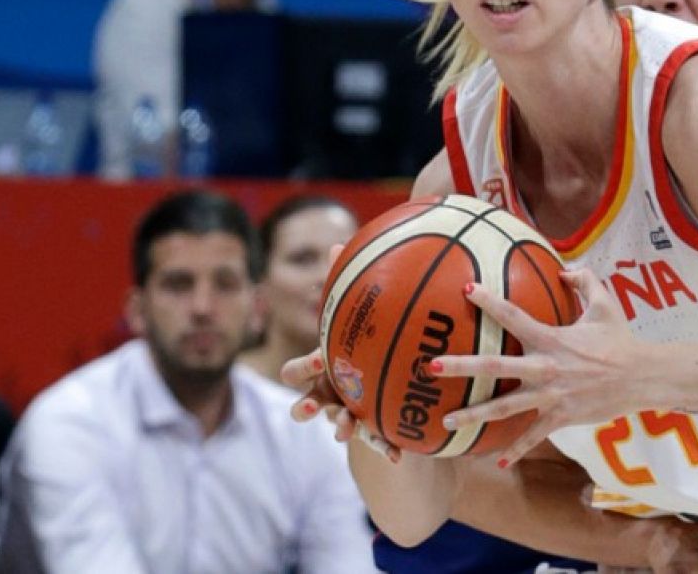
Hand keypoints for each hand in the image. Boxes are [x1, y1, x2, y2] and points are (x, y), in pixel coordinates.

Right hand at [280, 244, 401, 461]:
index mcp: (323, 363)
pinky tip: (397, 455)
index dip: (302, 368)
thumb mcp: (360, 307)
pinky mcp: (372, 426)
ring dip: (339, 429)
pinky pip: (375, 438)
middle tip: (306, 410)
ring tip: (343, 434)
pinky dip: (383, 447)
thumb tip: (337, 242)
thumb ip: (347, 280)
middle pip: (309, 401)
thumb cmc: (368, 331)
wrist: (392, 368)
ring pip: (338, 423)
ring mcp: (349, 410)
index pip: (300, 368)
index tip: (315, 362)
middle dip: (306, 406)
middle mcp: (331, 389)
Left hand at [432, 268, 648, 467]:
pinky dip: (516, 450)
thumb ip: (584, 281)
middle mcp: (545, 367)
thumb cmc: (621, 340)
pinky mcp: (560, 417)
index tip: (466, 290)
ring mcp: (550, 395)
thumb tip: (564, 268)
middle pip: (495, 366)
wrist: (642, 377)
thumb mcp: (605, 304)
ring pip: (505, 407)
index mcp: (551, 338)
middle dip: (462, 366)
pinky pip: (534, 436)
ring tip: (446, 420)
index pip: (513, 315)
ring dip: (474, 414)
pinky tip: (497, 462)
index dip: (489, 301)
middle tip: (432, 366)